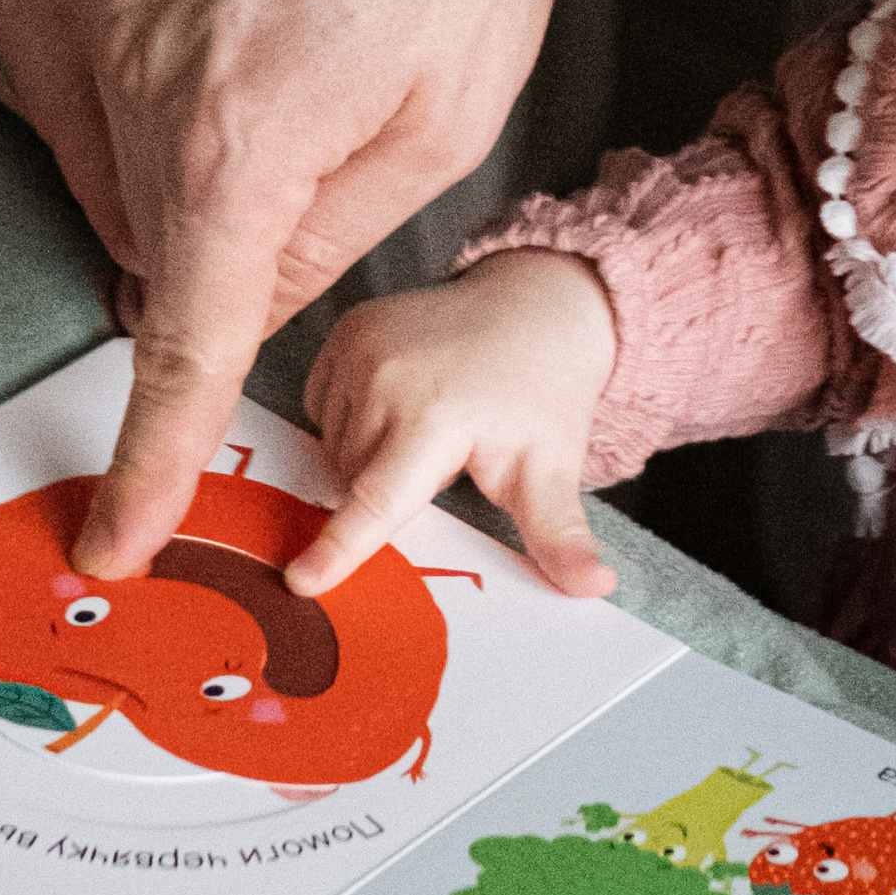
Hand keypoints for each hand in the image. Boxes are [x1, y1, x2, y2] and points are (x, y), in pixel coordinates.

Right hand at [0, 0, 564, 577]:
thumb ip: (319, 242)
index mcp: (228, 137)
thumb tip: (226, 304)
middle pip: (139, 231)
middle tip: (333, 134)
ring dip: (168, 148)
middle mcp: (128, 69)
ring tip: (292, 60)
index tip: (109, 537)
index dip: (149, 450)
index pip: (178, 335)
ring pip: (87, 143)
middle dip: (222, 230)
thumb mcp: (441, 126)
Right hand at [294, 251, 617, 597]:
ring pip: (334, 450)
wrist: (534, 306)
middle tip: (447, 458)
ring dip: (368, 458)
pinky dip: (349, 421)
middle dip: (390, 490)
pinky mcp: (346, 328)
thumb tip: (596, 588)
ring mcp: (362, 345)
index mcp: (438, 416)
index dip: (339, 548)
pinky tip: (397, 404)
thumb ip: (560, 536)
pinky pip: (321, 407)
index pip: (378, 500)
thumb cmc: (539, 393)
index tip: (300, 582)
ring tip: (427, 426)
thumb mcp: (551, 468)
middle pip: (354, 484)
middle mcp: (388, 375)